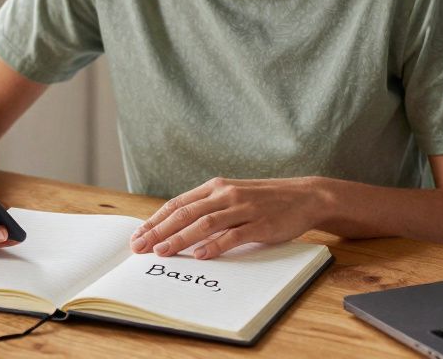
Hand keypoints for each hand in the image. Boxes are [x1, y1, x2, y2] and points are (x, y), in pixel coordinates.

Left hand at [130, 177, 323, 259]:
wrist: (303, 196)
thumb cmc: (264, 200)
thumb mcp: (232, 196)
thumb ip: (208, 208)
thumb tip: (176, 227)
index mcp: (215, 187)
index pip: (178, 204)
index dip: (156, 220)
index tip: (139, 235)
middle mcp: (226, 194)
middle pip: (185, 213)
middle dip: (159, 231)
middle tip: (140, 247)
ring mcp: (243, 208)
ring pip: (205, 223)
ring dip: (180, 238)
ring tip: (162, 252)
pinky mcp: (259, 224)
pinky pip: (233, 235)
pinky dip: (214, 246)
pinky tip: (199, 255)